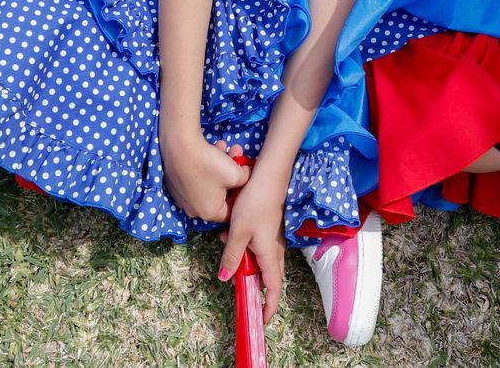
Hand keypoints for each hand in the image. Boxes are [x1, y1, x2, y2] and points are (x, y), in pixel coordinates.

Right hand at [161, 134, 248, 222]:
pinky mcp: (175, 183)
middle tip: (239, 157)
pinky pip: (197, 177)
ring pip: (210, 182)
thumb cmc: (210, 165)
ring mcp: (182, 196)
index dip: (242, 193)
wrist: (179, 146)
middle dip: (232, 174)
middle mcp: (193, 209)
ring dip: (221, 166)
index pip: (232, 210)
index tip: (247, 179)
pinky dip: (207, 165)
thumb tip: (246, 174)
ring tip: (227, 147)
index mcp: (209, 213)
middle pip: (221, 194)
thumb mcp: (237, 174)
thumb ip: (247, 178)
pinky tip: (215, 147)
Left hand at [218, 170, 287, 320]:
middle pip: (268, 277)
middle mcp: (275, 251)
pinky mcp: (269, 230)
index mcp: (269, 256)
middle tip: (241, 294)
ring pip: (260, 261)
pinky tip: (229, 235)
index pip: (273, 289)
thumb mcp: (238, 232)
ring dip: (243, 262)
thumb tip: (225, 278)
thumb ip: (232, 256)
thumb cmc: (255, 205)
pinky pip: (257, 247)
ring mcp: (273, 240)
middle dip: (254, 287)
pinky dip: (244, 248)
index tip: (262, 320)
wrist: (269, 178)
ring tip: (226, 248)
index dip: (269, 306)